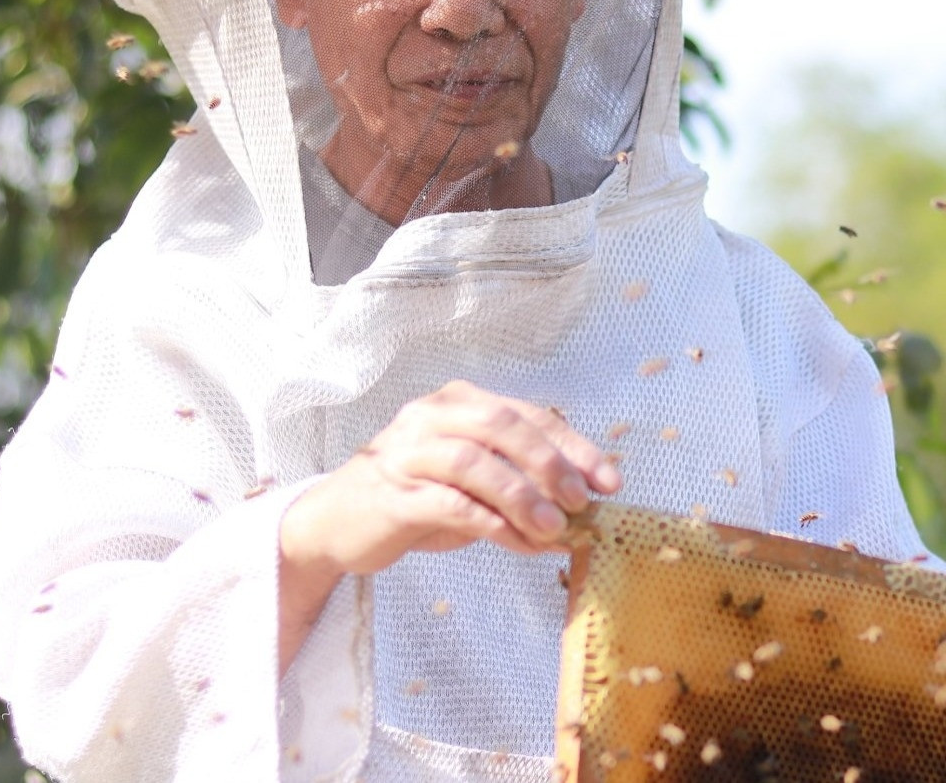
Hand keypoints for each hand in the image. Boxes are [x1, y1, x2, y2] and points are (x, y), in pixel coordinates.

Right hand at [276, 380, 620, 671]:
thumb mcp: (473, 486)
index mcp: (458, 402)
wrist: (336, 524)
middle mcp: (431, 416)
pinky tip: (516, 543)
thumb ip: (519, 489)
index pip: (528, 415)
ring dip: (520, 496)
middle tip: (580, 501)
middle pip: (501, 425)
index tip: (610, 480)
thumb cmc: (414, 498)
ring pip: (473, 462)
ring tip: (552, 529)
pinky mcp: (391, 494)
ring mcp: (407, 452)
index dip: (574, 446)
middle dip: (549, 463)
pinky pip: (448, 504)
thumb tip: (579, 515)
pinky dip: (490, 524)